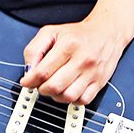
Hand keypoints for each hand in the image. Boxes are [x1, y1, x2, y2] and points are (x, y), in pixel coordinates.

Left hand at [19, 14, 133, 104]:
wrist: (106, 32)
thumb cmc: (78, 33)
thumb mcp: (51, 32)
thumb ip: (34, 49)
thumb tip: (28, 70)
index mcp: (68, 45)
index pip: (43, 71)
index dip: (30, 80)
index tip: (26, 82)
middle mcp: (82, 60)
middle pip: (54, 86)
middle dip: (41, 89)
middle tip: (40, 84)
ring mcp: (92, 73)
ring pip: (68, 96)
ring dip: (55, 96)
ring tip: (54, 87)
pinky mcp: (100, 82)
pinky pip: (82, 100)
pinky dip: (71, 100)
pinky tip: (67, 90)